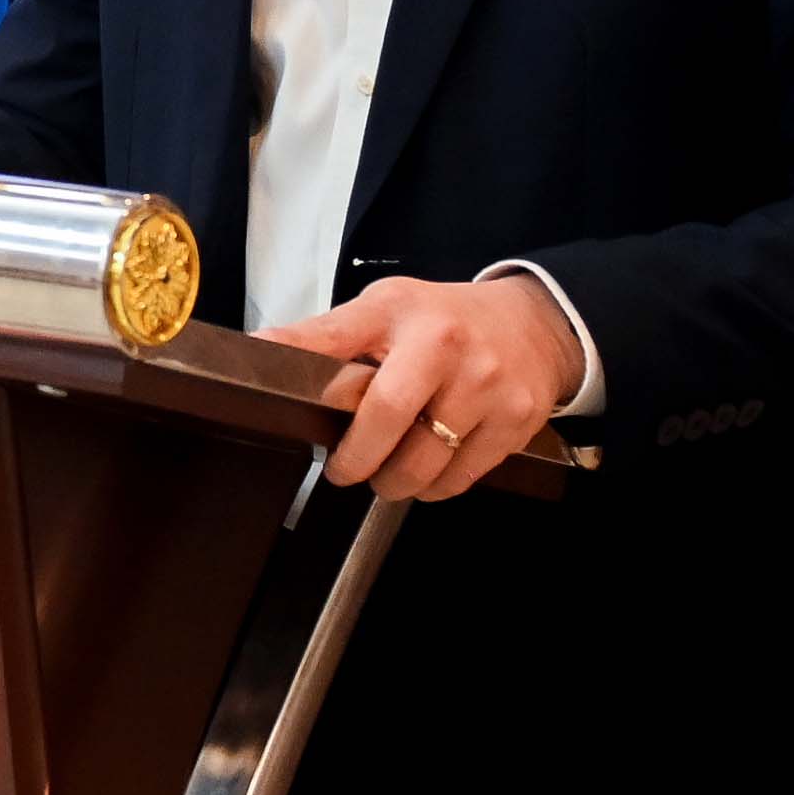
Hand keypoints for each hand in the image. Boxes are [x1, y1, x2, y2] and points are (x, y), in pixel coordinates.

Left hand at [264, 271, 577, 500]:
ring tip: (388, 472)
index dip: (297, 366)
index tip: (273, 399)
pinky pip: (461, 477)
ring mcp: (486, 384)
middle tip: (347, 470)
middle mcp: (445, 345)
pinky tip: (429, 467)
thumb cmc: (443, 320)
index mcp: (397, 312)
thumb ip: (328, 335)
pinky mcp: (515, 421)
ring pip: (424, 462)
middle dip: (358, 460)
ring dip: (396, 481)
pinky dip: (436, 485)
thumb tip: (262, 354)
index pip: (333, 340)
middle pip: (386, 419)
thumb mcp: (382, 309)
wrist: (532, 324)